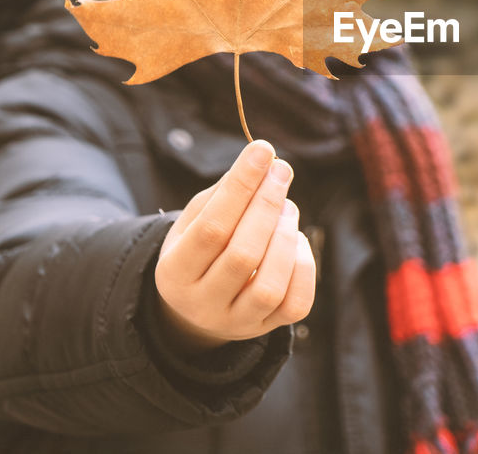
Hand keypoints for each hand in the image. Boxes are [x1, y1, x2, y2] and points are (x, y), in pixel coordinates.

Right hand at [153, 140, 315, 354]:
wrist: (202, 304)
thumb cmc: (202, 247)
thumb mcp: (197, 218)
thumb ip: (226, 193)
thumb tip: (264, 160)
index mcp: (174, 273)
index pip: (211, 227)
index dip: (240, 186)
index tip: (262, 150)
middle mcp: (202, 304)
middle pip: (242, 255)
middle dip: (267, 205)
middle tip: (281, 170)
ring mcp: (236, 322)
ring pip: (269, 285)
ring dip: (285, 236)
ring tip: (287, 206)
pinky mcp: (268, 328)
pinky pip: (296, 303)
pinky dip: (303, 265)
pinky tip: (294, 239)